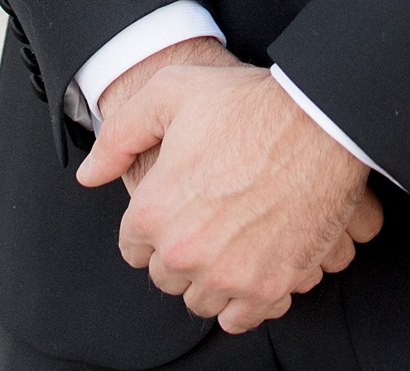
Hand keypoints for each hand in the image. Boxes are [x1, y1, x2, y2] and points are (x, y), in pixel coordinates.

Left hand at [76, 59, 383, 332]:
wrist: (319, 118)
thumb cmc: (246, 102)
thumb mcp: (170, 92)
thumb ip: (119, 135)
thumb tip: (90, 174)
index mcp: (155, 210)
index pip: (133, 247)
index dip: (152, 225)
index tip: (174, 206)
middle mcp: (186, 252)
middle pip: (166, 277)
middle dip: (179, 251)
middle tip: (205, 217)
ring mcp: (230, 274)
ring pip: (202, 299)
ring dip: (210, 276)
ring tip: (229, 239)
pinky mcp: (271, 286)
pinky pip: (242, 316)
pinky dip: (244, 298)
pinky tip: (252, 264)